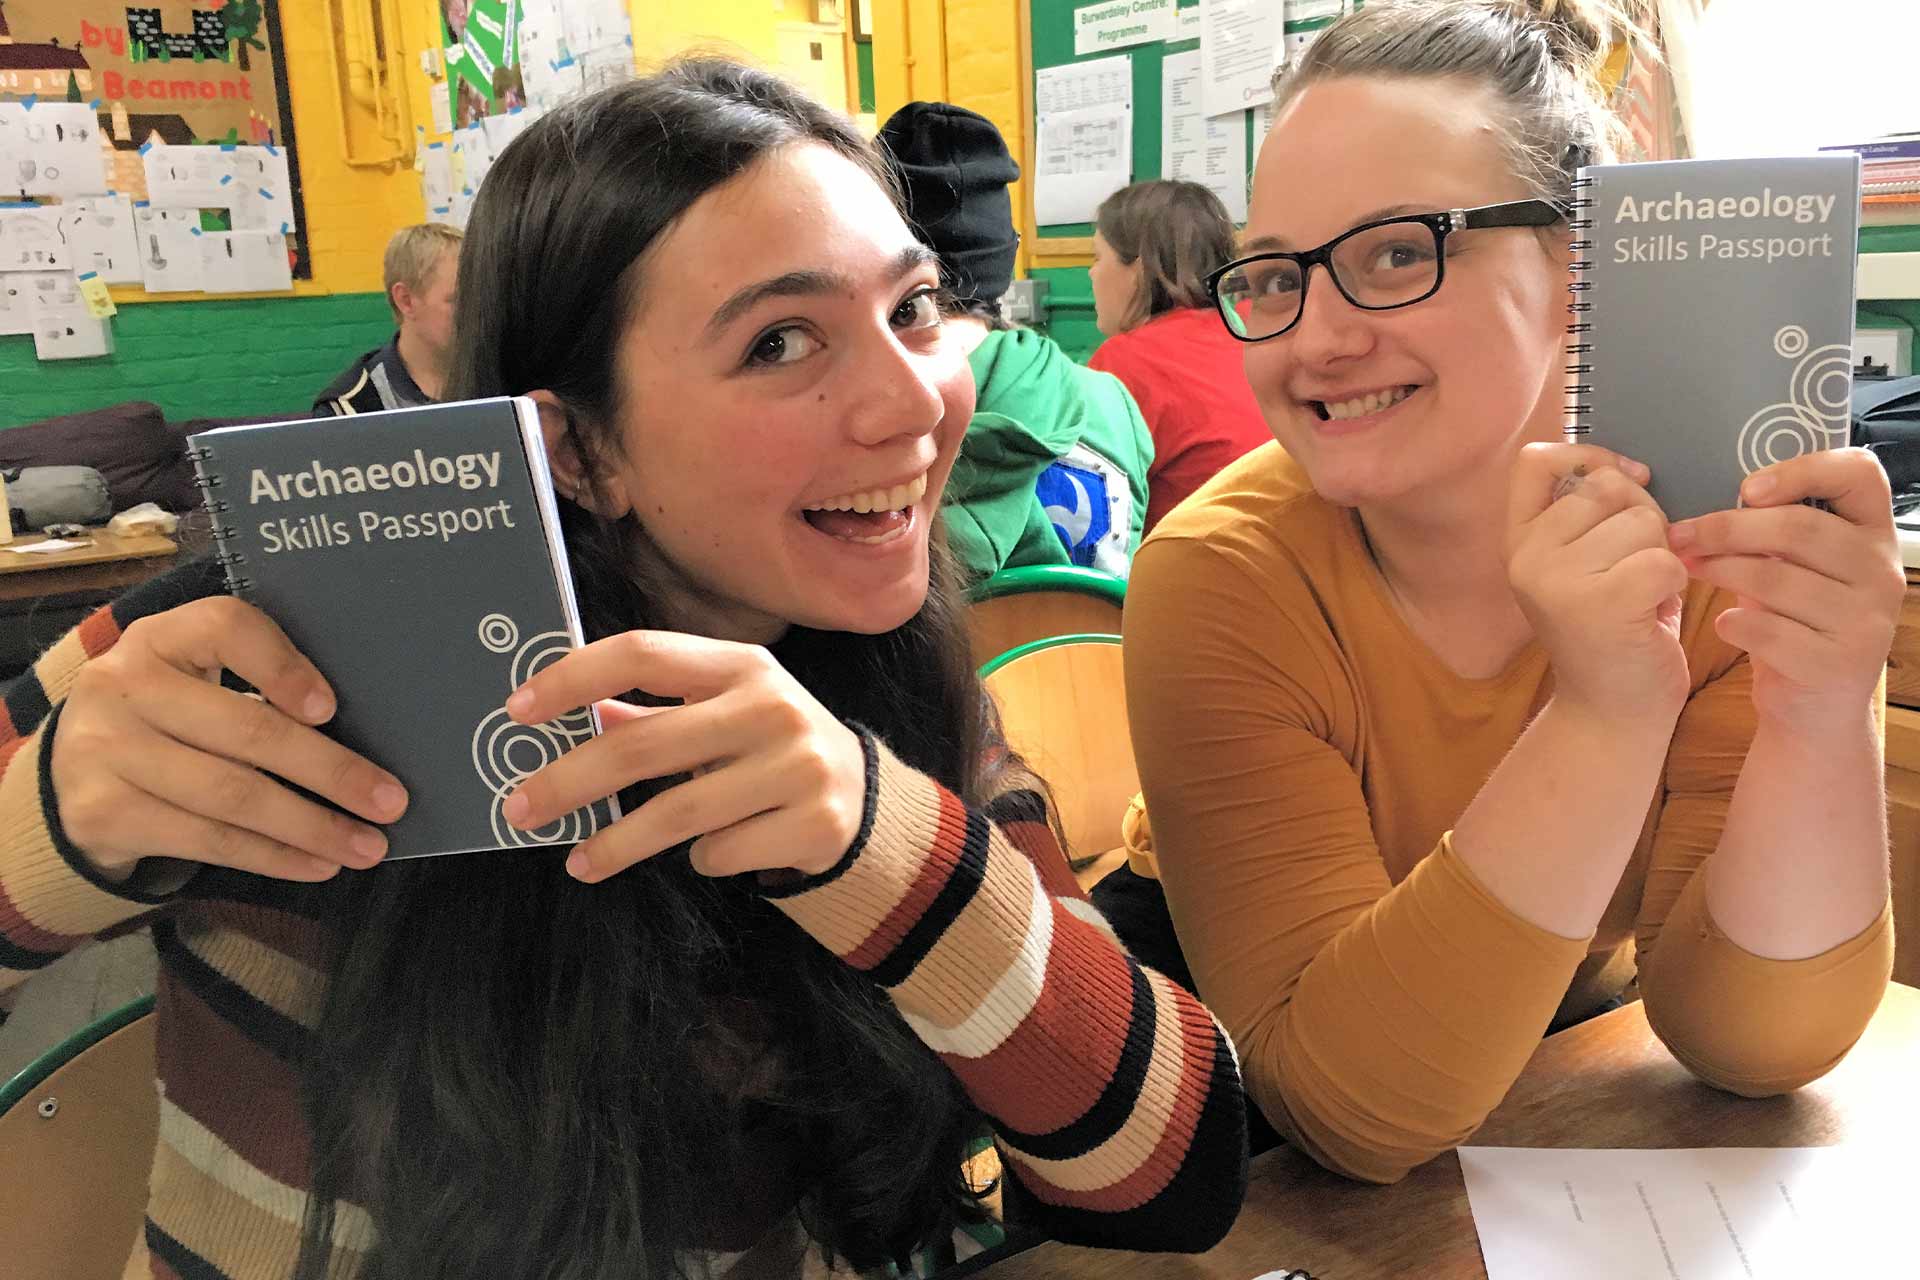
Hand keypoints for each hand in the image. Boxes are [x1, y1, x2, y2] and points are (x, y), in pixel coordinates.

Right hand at [51, 597, 407, 882]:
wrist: (70, 772)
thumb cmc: (168, 719)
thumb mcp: (195, 681)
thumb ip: (259, 689)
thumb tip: (364, 740)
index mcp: (160, 637)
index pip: (225, 628)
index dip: (282, 666)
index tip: (332, 709)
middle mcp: (122, 685)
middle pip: (245, 730)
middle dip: (331, 771)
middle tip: (390, 801)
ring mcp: (105, 751)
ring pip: (232, 796)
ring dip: (312, 827)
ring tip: (367, 846)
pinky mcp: (103, 813)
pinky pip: (208, 840)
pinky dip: (274, 856)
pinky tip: (318, 864)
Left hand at [499, 630, 865, 882]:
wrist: (863, 796)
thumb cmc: (768, 746)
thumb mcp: (720, 711)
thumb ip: (651, 710)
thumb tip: (571, 712)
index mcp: (740, 664)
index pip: (642, 652)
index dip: (573, 678)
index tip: (518, 710)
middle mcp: (773, 705)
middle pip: (644, 742)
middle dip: (569, 780)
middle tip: (519, 807)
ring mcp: (800, 764)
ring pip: (679, 813)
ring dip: (617, 842)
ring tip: (579, 862)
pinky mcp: (817, 822)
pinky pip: (723, 852)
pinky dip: (702, 858)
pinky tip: (707, 854)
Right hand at [1507, 442, 1690, 724]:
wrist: (1611, 716)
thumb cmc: (1613, 632)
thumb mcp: (1584, 564)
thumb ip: (1590, 516)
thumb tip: (1632, 469)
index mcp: (1517, 541)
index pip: (1537, 460)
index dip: (1589, 456)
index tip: (1627, 480)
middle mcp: (1525, 557)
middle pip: (1609, 488)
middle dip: (1643, 519)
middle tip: (1637, 568)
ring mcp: (1555, 580)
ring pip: (1642, 523)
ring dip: (1661, 556)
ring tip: (1643, 596)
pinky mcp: (1599, 604)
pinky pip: (1665, 561)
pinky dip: (1675, 586)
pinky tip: (1654, 613)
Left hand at [1668, 448, 1901, 734]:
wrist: (1814, 709)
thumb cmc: (1795, 621)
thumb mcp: (1796, 568)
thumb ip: (1775, 532)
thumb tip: (1710, 498)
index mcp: (1875, 534)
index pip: (1860, 474)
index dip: (1803, 470)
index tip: (1746, 488)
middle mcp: (1882, 573)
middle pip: (1800, 528)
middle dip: (1727, 528)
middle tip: (1681, 534)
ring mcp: (1867, 621)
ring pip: (1778, 580)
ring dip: (1720, 570)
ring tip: (1689, 569)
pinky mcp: (1838, 664)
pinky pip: (1770, 631)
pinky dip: (1735, 624)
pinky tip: (1724, 624)